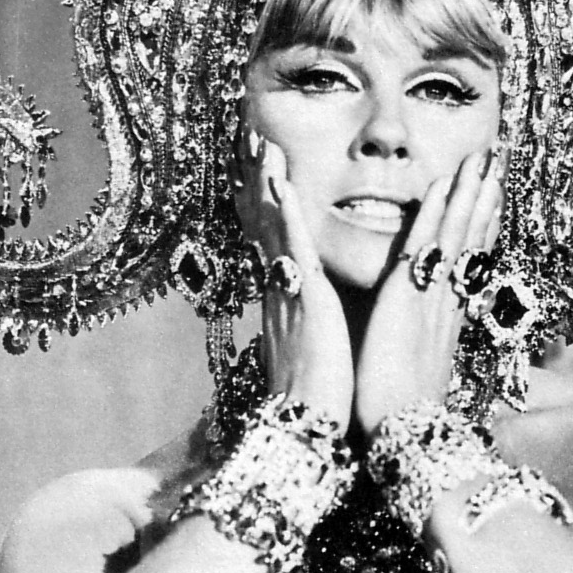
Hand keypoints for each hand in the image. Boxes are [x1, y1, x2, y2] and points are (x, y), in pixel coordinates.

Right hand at [234, 131, 353, 429]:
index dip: (268, 206)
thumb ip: (308, 330)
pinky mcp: (305, 300)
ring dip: (268, 184)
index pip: (275, 242)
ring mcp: (290, 293)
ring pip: (276, 227)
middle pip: (267, 225)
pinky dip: (287, 213)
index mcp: (287, 304)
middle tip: (255, 141)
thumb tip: (310, 321)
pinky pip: (293, 247)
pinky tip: (281, 182)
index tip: (266, 172)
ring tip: (262, 144)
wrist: (307, 432)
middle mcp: (281, 292)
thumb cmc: (317, 399)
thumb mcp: (311, 353)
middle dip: (261, 183)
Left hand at [355, 148, 502, 436]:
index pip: (469, 266)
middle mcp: (448, 305)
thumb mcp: (418, 376)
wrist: (401, 433)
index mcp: (447, 323)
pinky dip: (437, 211)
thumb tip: (427, 354)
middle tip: (496, 168)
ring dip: (470, 196)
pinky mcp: (407, 295)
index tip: (492, 202)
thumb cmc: (402, 413)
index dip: (483, 232)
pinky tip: (445, 183)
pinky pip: (427, 243)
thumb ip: (422, 355)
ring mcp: (432, 297)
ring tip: (482, 161)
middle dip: (484, 204)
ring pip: (456, 235)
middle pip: (472, 243)